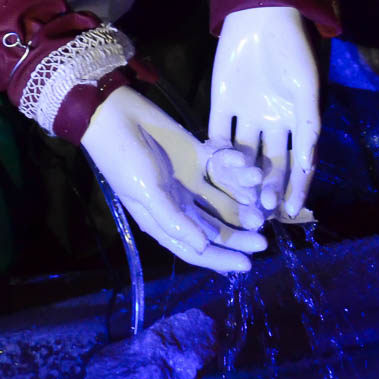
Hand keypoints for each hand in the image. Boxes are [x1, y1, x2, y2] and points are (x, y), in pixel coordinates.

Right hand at [81, 86, 266, 273]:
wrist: (115, 113)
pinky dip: (236, 170)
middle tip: (263, 241)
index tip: (247, 265)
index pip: (195, 249)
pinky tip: (249, 170)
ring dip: (242, 205)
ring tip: (261, 207)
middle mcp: (178, 204)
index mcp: (162, 220)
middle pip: (214, 227)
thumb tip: (202, 247)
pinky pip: (223, 168)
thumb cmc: (123, 158)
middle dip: (238, 235)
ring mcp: (189, 180)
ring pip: (223, 199)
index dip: (220, 259)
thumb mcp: (146, 192)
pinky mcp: (197, 155)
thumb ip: (174, 220)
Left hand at [209, 6, 320, 221]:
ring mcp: (245, 115)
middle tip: (262, 211)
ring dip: (242, 177)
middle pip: (269, 164)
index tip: (289, 212)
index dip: (294, 188)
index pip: (296, 164)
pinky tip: (217, 170)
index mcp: (296, 121)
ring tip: (239, 198)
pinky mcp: (221, 104)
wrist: (262, 15)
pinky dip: (217, 152)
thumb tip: (309, 166)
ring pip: (243, 154)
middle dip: (267, 188)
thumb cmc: (292, 52)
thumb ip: (307, 128)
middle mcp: (271, 123)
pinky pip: (218, 134)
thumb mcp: (306, 91)